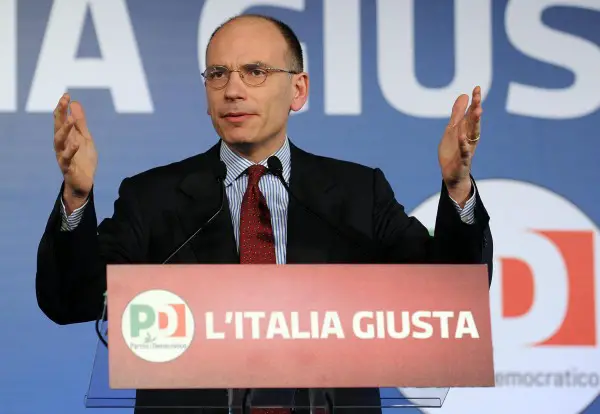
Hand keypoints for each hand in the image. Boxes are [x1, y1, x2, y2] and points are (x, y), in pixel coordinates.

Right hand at [53, 93, 97, 212]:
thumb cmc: (83, 159)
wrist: (84, 182)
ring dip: (64, 129)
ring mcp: (62, 155)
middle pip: (57, 126)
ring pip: (59, 141)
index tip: (67, 95)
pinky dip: (71, 150)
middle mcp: (61, 144)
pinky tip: (76, 143)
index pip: (61, 119)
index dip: (63, 107)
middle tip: (64, 100)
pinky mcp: (67, 167)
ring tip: (70, 119)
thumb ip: (80, 123)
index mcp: (66, 137)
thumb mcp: (85, 138)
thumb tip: (75, 104)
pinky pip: (67, 158)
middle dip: (60, 113)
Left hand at [438, 86, 481, 203]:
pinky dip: (464, 145)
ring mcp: (467, 148)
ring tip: (477, 111)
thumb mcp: (452, 130)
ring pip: (473, 134)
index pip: (472, 113)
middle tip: (478, 96)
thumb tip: (464, 95)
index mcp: (467, 130)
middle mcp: (470, 137)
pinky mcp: (463, 160)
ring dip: (475, 123)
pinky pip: (464, 152)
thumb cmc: (453, 151)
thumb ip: (457, 114)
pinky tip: (462, 137)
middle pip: (474, 121)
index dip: (474, 101)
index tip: (476, 88)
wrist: (452, 174)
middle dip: (476, 108)